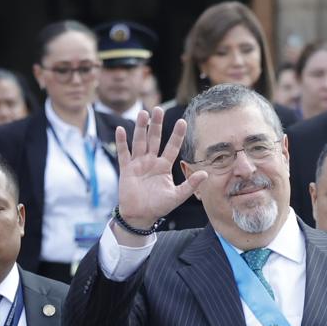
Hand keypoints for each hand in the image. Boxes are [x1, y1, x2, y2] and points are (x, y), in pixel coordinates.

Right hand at [110, 108, 206, 234]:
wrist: (140, 216)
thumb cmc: (158, 207)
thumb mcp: (177, 196)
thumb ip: (190, 185)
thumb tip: (205, 174)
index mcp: (164, 166)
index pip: (172, 147)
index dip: (177, 135)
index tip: (183, 122)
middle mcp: (151, 161)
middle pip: (154, 139)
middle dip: (156, 125)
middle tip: (158, 109)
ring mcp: (138, 164)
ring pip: (140, 142)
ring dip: (141, 128)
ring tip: (143, 114)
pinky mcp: (126, 169)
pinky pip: (123, 153)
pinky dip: (121, 142)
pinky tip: (121, 129)